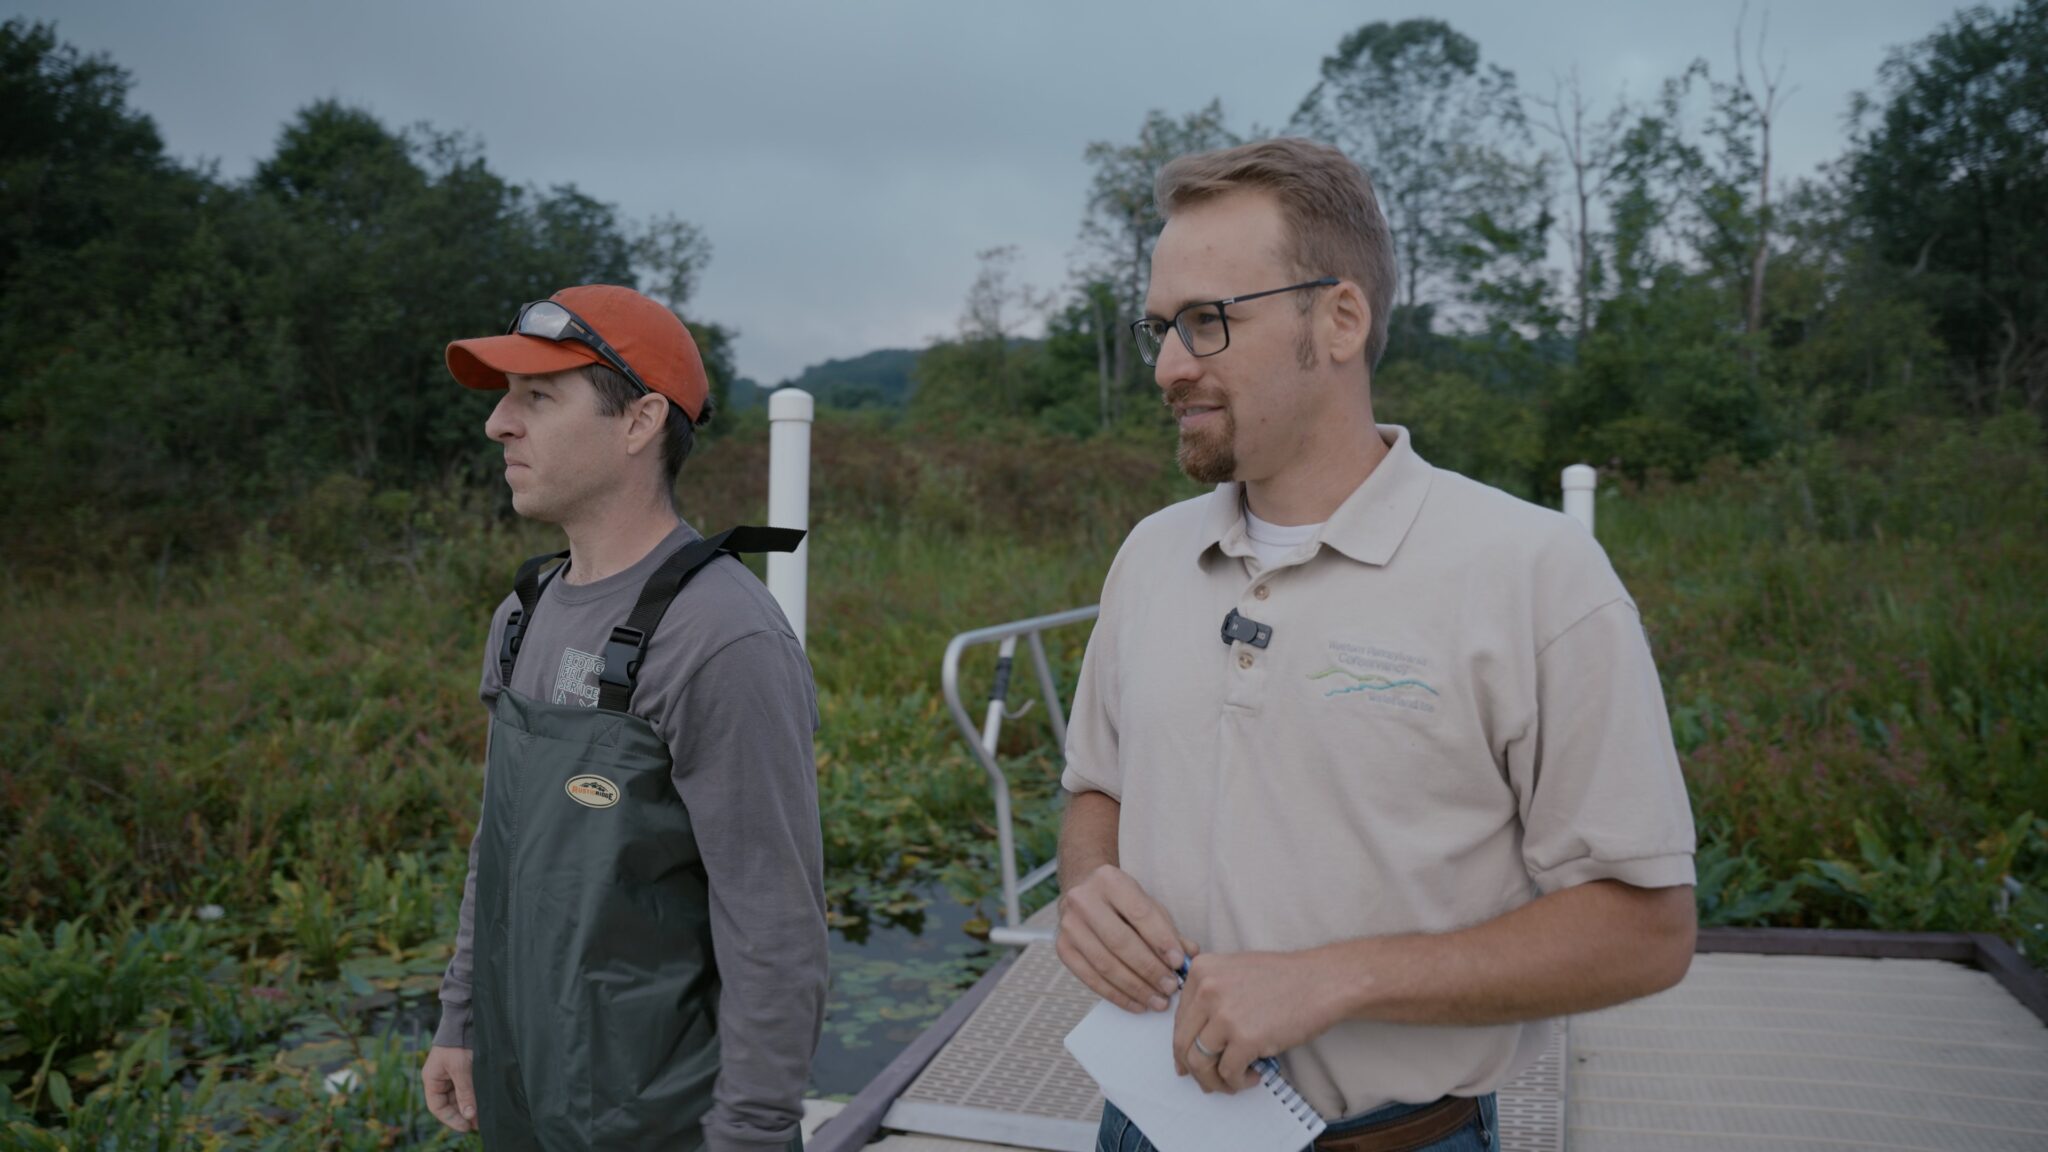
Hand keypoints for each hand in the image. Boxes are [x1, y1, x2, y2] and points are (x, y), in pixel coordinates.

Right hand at [422, 1045, 477, 1131]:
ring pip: (459, 1096)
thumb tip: (469, 1115)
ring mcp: (452, 1074)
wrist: (465, 1018)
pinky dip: (474, 1095)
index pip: (437, 1107)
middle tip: (479, 1124)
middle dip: (463, 1114)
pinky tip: (484, 1101)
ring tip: (483, 1115)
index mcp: (432, 1079)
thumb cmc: (458, 1042)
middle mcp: (440, 1079)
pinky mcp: (463, 1069)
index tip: (466, 1127)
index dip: (451, 1119)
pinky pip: (467, 1087)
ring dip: (470, 1105)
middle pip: (449, 1103)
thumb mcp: (461, 1069)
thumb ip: (465, 1093)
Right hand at [1056, 865, 1197, 1013]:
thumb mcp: (1147, 905)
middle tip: (1170, 987)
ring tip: (1158, 1000)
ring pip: (1105, 964)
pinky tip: (1137, 1003)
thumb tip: (1191, 954)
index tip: (1179, 962)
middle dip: (1149, 968)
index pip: (1139, 913)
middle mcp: (1083, 900)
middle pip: (1120, 941)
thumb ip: (1168, 930)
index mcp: (1109, 880)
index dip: (1161, 939)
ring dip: (1135, 987)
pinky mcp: (1063, 948)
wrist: (1084, 894)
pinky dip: (1117, 995)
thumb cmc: (1122, 903)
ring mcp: (1069, 925)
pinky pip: (1091, 979)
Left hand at [1173, 952, 1341, 1093]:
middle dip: (1194, 1070)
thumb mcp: (1234, 972)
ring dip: (1213, 1081)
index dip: (1183, 1047)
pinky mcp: (1245, 1038)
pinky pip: (1228, 1073)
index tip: (1189, 1063)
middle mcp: (1207, 990)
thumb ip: (1209, 998)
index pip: (1178, 1020)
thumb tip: (1191, 1043)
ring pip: (1199, 1063)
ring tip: (1232, 1082)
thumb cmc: (1284, 979)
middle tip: (1208, 1081)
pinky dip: (1237, 1082)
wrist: (1322, 982)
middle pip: (1183, 1044)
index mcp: (1201, 971)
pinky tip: (1253, 1076)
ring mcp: (1225, 1015)